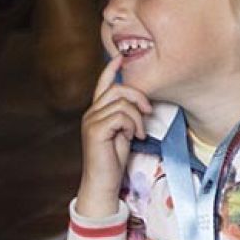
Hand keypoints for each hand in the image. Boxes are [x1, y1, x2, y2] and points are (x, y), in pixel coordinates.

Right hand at [74, 55, 151, 218]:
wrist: (103, 181)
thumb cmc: (114, 159)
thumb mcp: (123, 132)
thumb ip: (126, 116)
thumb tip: (140, 103)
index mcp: (96, 112)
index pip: (102, 84)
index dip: (111, 69)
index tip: (121, 58)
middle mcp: (90, 113)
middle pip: (117, 89)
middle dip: (138, 97)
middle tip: (148, 112)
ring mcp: (91, 120)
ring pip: (122, 102)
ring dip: (137, 117)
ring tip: (138, 133)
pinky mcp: (96, 130)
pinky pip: (121, 116)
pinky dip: (133, 125)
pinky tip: (133, 137)